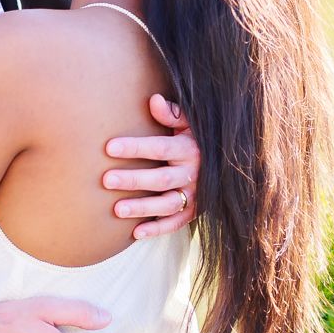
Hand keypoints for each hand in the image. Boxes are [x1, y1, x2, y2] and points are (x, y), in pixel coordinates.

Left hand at [104, 94, 199, 239]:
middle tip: (106, 180)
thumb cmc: (196, 137)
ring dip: (142, 208)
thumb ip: (172, 114)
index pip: (159, 147)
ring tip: (117, 209)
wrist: (227, 162)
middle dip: (133, 180)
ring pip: (167, 204)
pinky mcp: (194, 211)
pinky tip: (135, 233)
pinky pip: (176, 223)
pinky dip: (158, 229)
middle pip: (160, 179)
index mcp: (189, 149)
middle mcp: (193, 173)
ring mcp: (194, 195)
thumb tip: (153, 100)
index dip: (135, 147)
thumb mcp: (190, 123)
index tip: (109, 147)